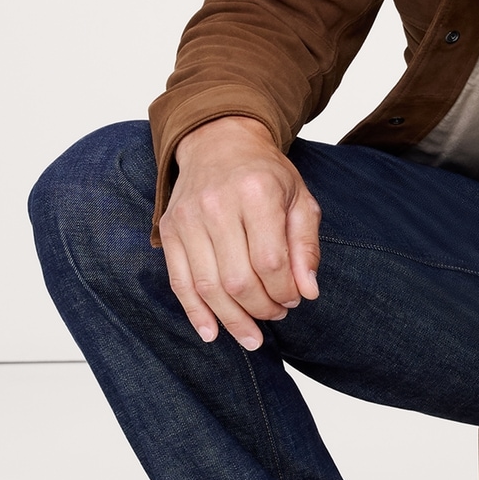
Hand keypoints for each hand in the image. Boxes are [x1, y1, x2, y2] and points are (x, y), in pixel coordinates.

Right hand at [159, 116, 319, 349]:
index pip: (270, 260)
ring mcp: (188, 218)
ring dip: (232, 319)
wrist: (220, 142)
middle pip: (238, 279)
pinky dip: (195, 312)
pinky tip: (212, 332)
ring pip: (208, 286)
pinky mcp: (170, 230)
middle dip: (262, 307)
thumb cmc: (266, 174)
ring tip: (252, 337)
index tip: (294, 298)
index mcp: (257, 192)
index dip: (285, 290)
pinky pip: (179, 281)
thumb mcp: (300, 199)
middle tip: (276, 313)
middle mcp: (217, 204)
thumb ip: (306, 246)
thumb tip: (308, 291)